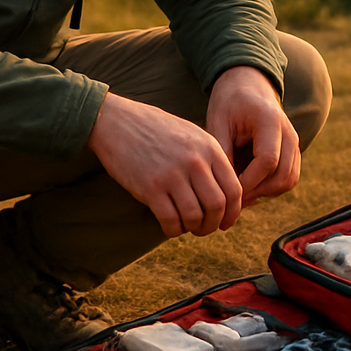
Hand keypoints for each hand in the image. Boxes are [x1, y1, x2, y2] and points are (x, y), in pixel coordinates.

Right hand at [87, 92, 242, 237]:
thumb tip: (225, 194)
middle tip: (204, 229)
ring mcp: (172, 175)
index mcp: (209, 148)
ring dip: (193, 229)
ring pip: (195, 217)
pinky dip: (173, 230)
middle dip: (214, 224)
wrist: (117, 121)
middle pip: (217, 206)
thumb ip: (210, 160)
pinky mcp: (150, 187)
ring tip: (187, 227)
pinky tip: (170, 226)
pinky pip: (170, 220)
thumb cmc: (155, 130)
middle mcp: (194, 161)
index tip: (226, 223)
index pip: (234, 189)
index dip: (233, 212)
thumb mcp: (191, 135)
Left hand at [207, 66, 299, 204]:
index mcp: (270, 121)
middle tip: (233, 200)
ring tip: (239, 197)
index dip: (249, 181)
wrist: (247, 84)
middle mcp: (288, 133)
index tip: (228, 191)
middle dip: (258, 192)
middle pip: (283, 175)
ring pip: (289, 180)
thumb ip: (223, 152)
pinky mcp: (292, 151)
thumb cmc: (229, 101)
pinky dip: (271, 188)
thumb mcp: (218, 121)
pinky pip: (288, 177)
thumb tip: (225, 188)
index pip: (268, 160)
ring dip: (265, 193)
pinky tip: (248, 189)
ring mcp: (294, 143)